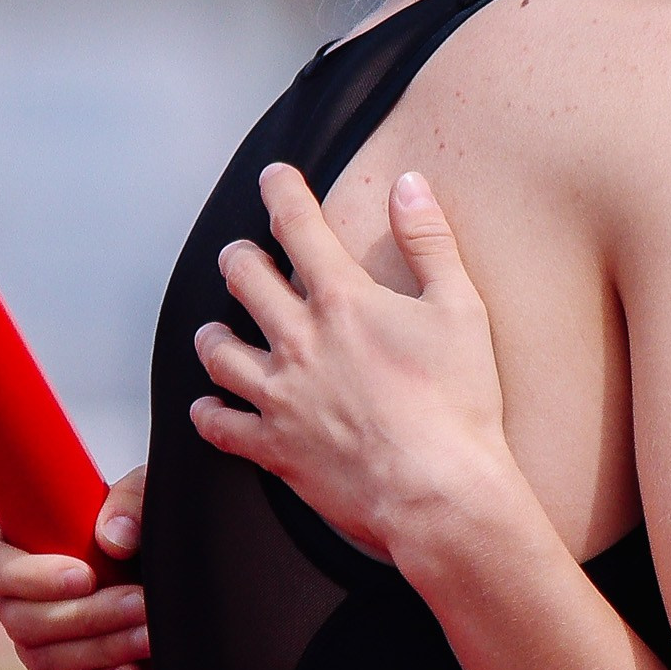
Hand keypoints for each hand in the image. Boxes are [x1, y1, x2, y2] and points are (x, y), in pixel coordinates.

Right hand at [0, 466, 148, 669]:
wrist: (177, 563)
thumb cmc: (149, 516)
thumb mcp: (148, 491)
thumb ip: (132, 499)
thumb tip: (112, 538)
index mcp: (13, 543)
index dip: (28, 579)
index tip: (86, 575)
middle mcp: (16, 595)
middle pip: (20, 622)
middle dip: (85, 617)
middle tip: (140, 604)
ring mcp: (37, 639)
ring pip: (42, 660)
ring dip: (100, 651)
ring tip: (151, 636)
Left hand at [191, 165, 515, 562]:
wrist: (438, 492)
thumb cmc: (459, 404)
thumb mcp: (461, 309)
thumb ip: (431, 242)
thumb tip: (410, 186)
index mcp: (342, 301)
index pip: (297, 225)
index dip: (280, 192)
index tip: (274, 178)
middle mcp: (299, 341)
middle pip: (243, 279)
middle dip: (239, 258)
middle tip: (244, 256)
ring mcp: (280, 396)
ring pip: (217, 351)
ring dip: (213, 334)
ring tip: (216, 331)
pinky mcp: (274, 448)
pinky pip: (220, 426)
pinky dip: (209, 414)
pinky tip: (209, 407)